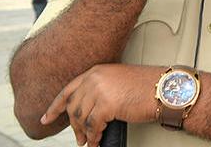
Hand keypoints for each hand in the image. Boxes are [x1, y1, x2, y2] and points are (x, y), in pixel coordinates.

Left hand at [41, 64, 160, 146]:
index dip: (55, 106)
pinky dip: (94, 137)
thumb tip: (87, 110)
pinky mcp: (107, 104)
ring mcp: (99, 90)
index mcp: (96, 71)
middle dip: (74, 126)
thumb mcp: (118, 81)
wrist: (164, 88)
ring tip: (89, 141)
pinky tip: (97, 141)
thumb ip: (100, 89)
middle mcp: (95, 78)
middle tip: (79, 137)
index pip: (68, 90)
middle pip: (73, 107)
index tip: (46, 118)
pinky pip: (94, 126)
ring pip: (82, 118)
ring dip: (85, 133)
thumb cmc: (147, 86)